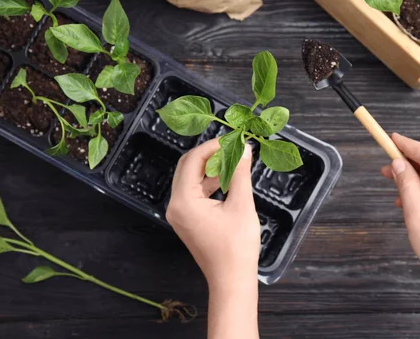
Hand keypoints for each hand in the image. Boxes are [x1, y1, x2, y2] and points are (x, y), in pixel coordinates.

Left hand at [166, 139, 260, 290]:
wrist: (231, 280)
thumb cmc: (237, 246)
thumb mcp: (241, 204)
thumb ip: (240, 173)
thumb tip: (244, 148)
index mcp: (184, 201)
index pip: (192, 161)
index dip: (212, 146)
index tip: (232, 138)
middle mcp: (175, 205)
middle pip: (187, 168)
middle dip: (209, 154)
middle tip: (232, 146)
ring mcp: (179, 214)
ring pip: (191, 180)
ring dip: (210, 168)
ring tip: (234, 160)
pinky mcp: (187, 220)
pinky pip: (195, 193)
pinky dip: (209, 183)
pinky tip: (229, 178)